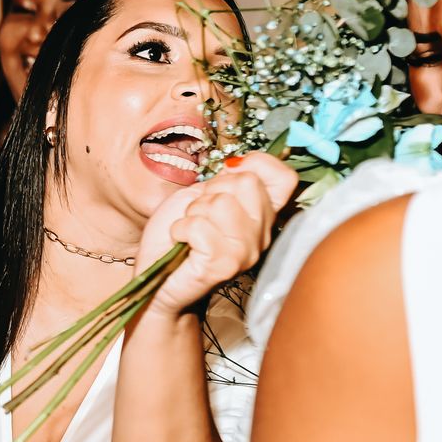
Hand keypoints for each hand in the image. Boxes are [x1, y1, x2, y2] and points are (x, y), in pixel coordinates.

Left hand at [138, 153, 298, 316]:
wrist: (156, 277)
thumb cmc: (176, 237)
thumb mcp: (200, 196)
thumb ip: (224, 180)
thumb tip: (237, 164)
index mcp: (261, 216)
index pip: (285, 178)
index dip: (258, 165)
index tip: (227, 174)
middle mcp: (261, 235)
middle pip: (247, 183)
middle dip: (211, 191)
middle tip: (198, 213)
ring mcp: (246, 252)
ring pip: (221, 204)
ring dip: (193, 212)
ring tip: (189, 231)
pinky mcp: (223, 266)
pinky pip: (198, 226)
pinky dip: (180, 229)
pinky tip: (181, 243)